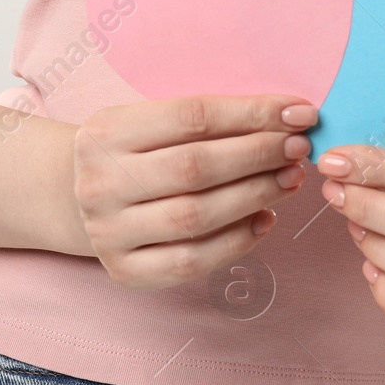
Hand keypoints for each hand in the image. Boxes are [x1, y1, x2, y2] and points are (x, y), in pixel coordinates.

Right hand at [73, 95, 315, 288]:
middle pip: (195, 167)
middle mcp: (99, 182)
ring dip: (256, 195)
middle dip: (259, 155)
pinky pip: (192, 261)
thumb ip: (214, 121)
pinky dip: (237, 241)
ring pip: (196, 216)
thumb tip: (289, 118)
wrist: (85, 200)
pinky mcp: (124, 271)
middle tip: (299, 148)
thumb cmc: (140, 154)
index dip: (252, 113)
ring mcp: (108, 231)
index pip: (192, 116)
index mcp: (106, 131)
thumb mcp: (157, 124)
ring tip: (290, 179)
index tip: (298, 113)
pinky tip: (266, 219)